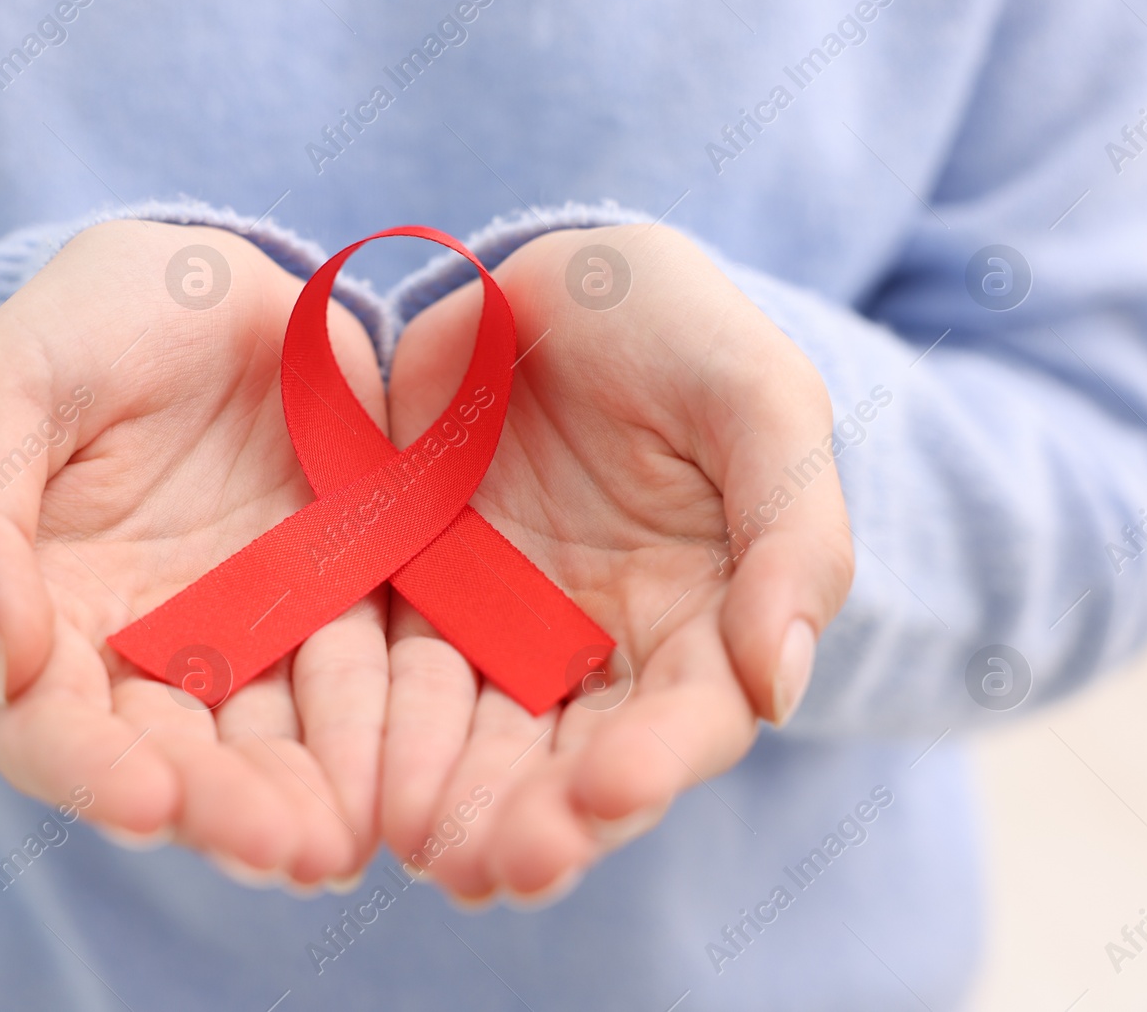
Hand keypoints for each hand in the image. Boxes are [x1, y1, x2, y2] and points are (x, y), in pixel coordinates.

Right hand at [0, 221, 388, 885]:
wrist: (200, 281)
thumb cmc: (80, 330)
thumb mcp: (5, 391)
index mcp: (49, 618)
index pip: (54, 728)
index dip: (94, 773)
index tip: (147, 804)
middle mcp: (152, 650)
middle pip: (179, 760)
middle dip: (228, 811)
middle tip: (290, 851)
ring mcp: (255, 631)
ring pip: (278, 740)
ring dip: (313, 798)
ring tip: (351, 843)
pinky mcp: (344, 598)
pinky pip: (368, 674)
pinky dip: (385, 729)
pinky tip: (415, 773)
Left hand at [380, 224, 853, 900]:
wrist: (557, 278)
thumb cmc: (681, 332)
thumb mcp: (760, 404)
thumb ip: (792, 538)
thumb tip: (782, 687)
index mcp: (704, 618)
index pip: (688, 717)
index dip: (655, 763)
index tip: (610, 794)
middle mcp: (602, 650)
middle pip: (576, 759)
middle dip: (543, 818)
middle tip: (498, 868)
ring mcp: (503, 629)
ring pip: (479, 738)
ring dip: (454, 800)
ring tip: (424, 849)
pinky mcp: (415, 596)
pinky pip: (392, 672)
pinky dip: (377, 729)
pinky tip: (355, 775)